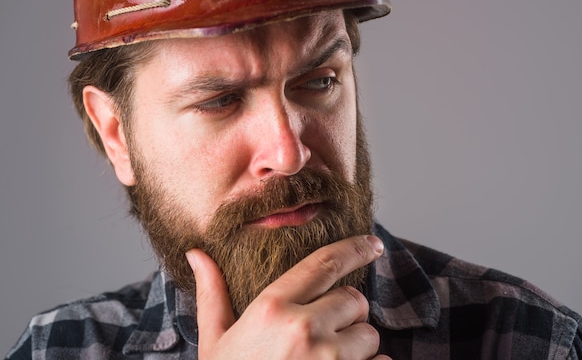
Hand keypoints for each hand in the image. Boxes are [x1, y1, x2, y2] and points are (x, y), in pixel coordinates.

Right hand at [186, 235, 390, 358]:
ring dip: (358, 346)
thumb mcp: (215, 342)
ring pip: (370, 336)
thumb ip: (212, 294)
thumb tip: (198, 254)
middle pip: (355, 300)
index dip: (354, 249)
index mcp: (272, 308)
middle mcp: (304, 329)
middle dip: (347, 313)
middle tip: (323, 334)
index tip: (372, 245)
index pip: (325, 264)